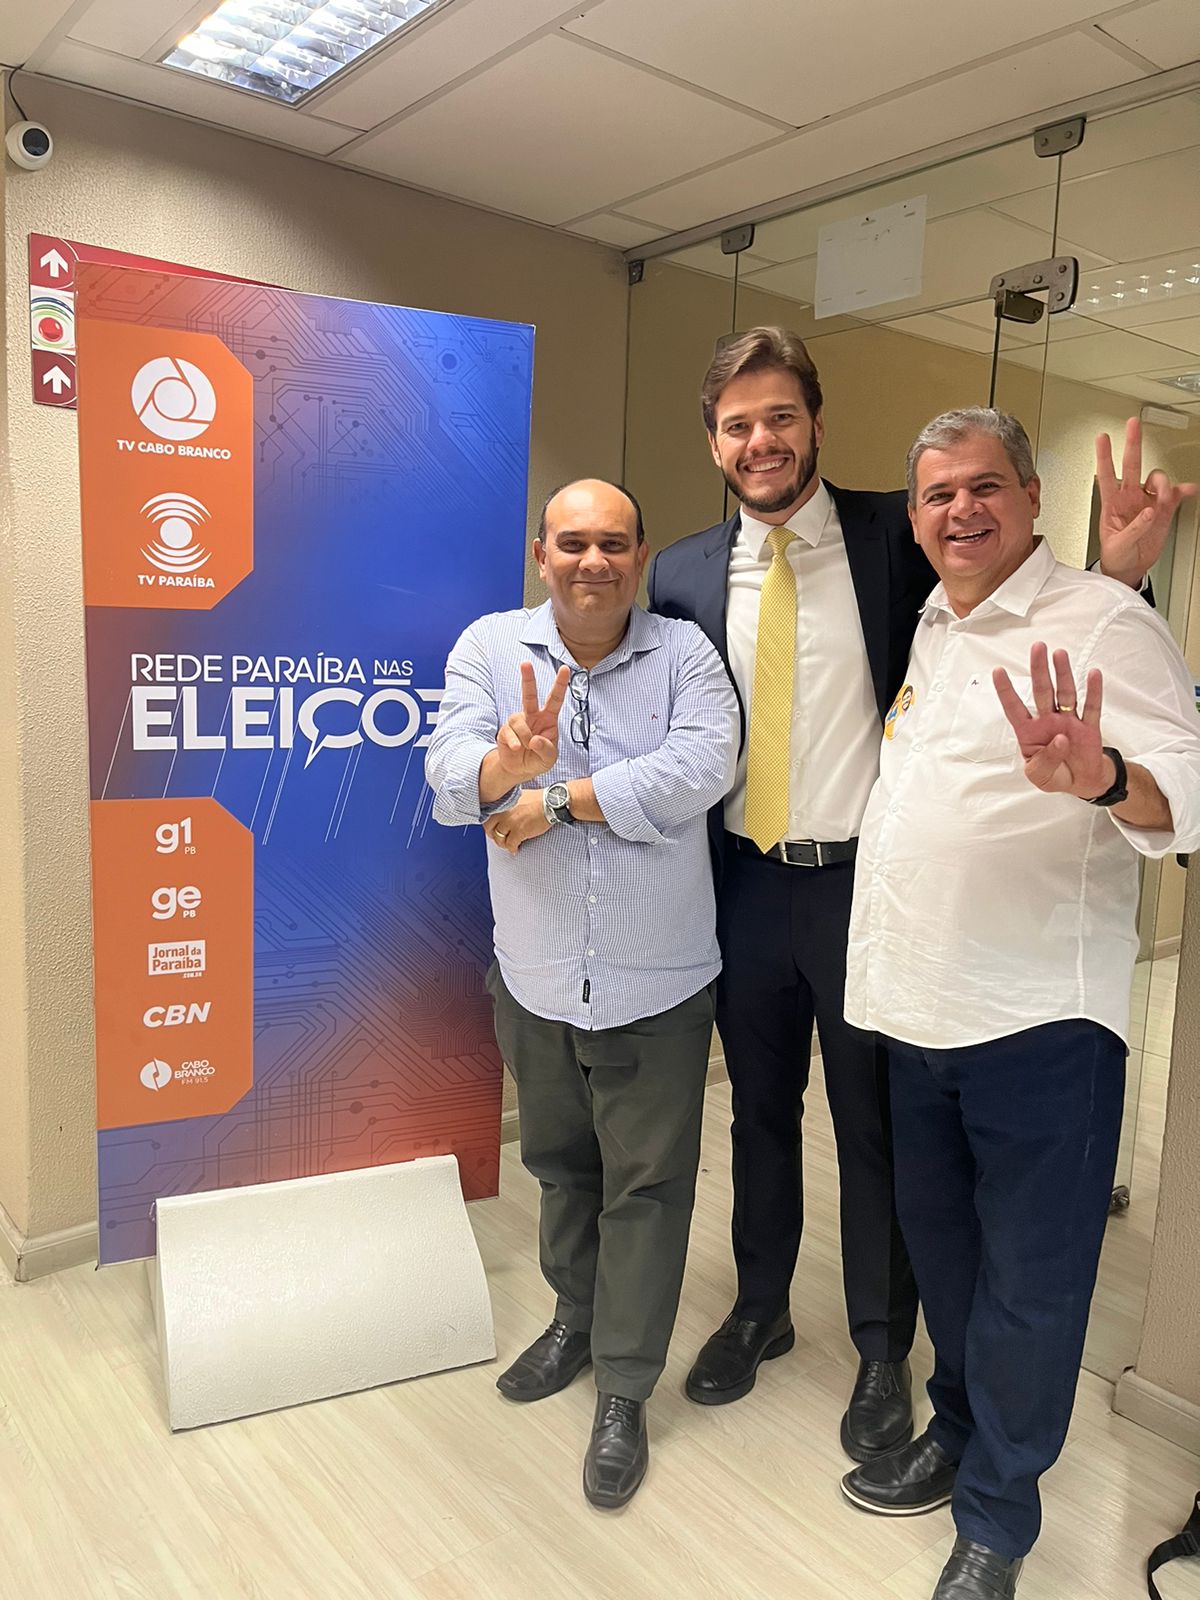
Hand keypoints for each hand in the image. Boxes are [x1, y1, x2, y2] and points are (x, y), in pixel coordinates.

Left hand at [484, 790, 551, 854]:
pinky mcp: (519, 831)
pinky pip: (510, 845)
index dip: (490, 826)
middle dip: (494, 836)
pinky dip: (512, 848)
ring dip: (503, 844)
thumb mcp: (516, 796)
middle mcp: (503, 812)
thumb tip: (499, 815)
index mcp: (501, 803)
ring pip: (499, 838)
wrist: (551, 802)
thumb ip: (506, 805)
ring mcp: (510, 822)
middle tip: (501, 839)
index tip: (494, 830)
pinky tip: (516, 849)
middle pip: (490, 829)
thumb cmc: (537, 799)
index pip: (486, 817)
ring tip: (509, 844)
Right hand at [493, 663, 569, 781]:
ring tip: (525, 748)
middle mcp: (532, 716)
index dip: (560, 684)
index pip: (555, 699)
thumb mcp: (549, 759)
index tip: (566, 668)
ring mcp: (518, 722)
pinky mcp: (505, 730)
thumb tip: (534, 740)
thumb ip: (546, 749)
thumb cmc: (539, 759)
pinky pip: (509, 733)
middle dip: (528, 678)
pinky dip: (514, 743)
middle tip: (525, 663)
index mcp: (548, 719)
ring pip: (519, 722)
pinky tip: (516, 749)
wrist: (520, 770)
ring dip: (524, 737)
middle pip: (529, 695)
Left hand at [992, 642, 1113, 798]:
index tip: (997, 670)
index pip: (1014, 708)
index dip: (1006, 690)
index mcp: (1029, 731)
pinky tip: (1093, 674)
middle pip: (1042, 691)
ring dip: (1063, 674)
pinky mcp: (1089, 727)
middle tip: (1037, 648)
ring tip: (1059, 654)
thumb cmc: (1054, 775)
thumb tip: (1060, 739)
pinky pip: (1091, 707)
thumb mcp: (1039, 776)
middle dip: (1039, 670)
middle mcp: (1048, 720)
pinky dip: (1093, 691)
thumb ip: (1045, 761)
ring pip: (1065, 693)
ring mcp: (1069, 721)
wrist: (1081, 783)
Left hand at [1096, 417, 1197, 586]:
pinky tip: (1190, 489)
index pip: (1106, 474)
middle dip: (1133, 443)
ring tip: (1164, 497)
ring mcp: (1147, 501)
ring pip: (1157, 479)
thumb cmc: (1116, 555)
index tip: (1102, 438)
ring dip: (1162, 483)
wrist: (1129, 567)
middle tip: (1133, 424)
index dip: (1104, 456)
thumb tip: (1148, 513)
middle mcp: (1130, 497)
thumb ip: (1133, 529)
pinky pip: (1176, 495)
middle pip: (1132, 464)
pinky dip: (1183, 490)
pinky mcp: (1163, 510)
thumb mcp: (1118, 545)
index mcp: (1112, 504)